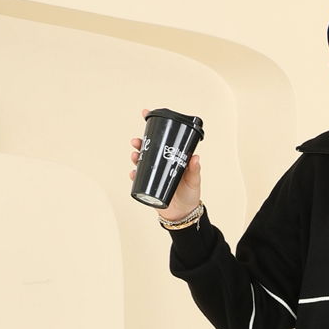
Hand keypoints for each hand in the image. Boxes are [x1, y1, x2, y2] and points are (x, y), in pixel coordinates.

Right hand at [129, 107, 201, 221]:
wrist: (184, 215)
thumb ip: (194, 171)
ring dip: (136, 156)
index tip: (145, 113)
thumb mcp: (194, 182)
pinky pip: (139, 179)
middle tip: (136, 141)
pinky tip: (133, 173)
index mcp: (173, 158)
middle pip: (149, 149)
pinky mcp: (149, 187)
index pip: (163, 139)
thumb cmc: (191, 196)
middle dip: (140, 143)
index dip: (154, 125)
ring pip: (142, 162)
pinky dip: (135, 175)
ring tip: (134, 156)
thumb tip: (196, 157)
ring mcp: (154, 175)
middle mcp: (162, 164)